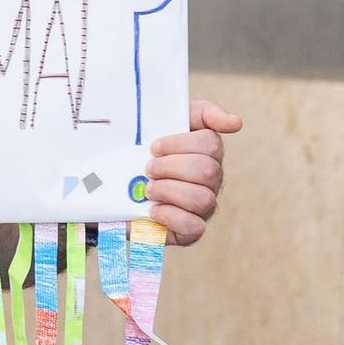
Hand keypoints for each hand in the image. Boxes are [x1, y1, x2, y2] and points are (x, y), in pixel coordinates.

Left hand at [144, 99, 243, 245]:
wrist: (107, 185)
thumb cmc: (141, 149)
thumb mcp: (164, 119)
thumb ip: (203, 113)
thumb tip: (236, 123)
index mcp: (207, 152)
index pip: (210, 144)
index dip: (179, 144)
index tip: (154, 146)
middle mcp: (211, 180)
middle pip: (208, 171)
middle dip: (170, 167)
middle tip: (147, 168)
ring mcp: (202, 207)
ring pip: (202, 199)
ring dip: (168, 191)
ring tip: (147, 188)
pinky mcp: (188, 231)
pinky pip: (194, 227)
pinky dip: (170, 216)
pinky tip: (153, 209)